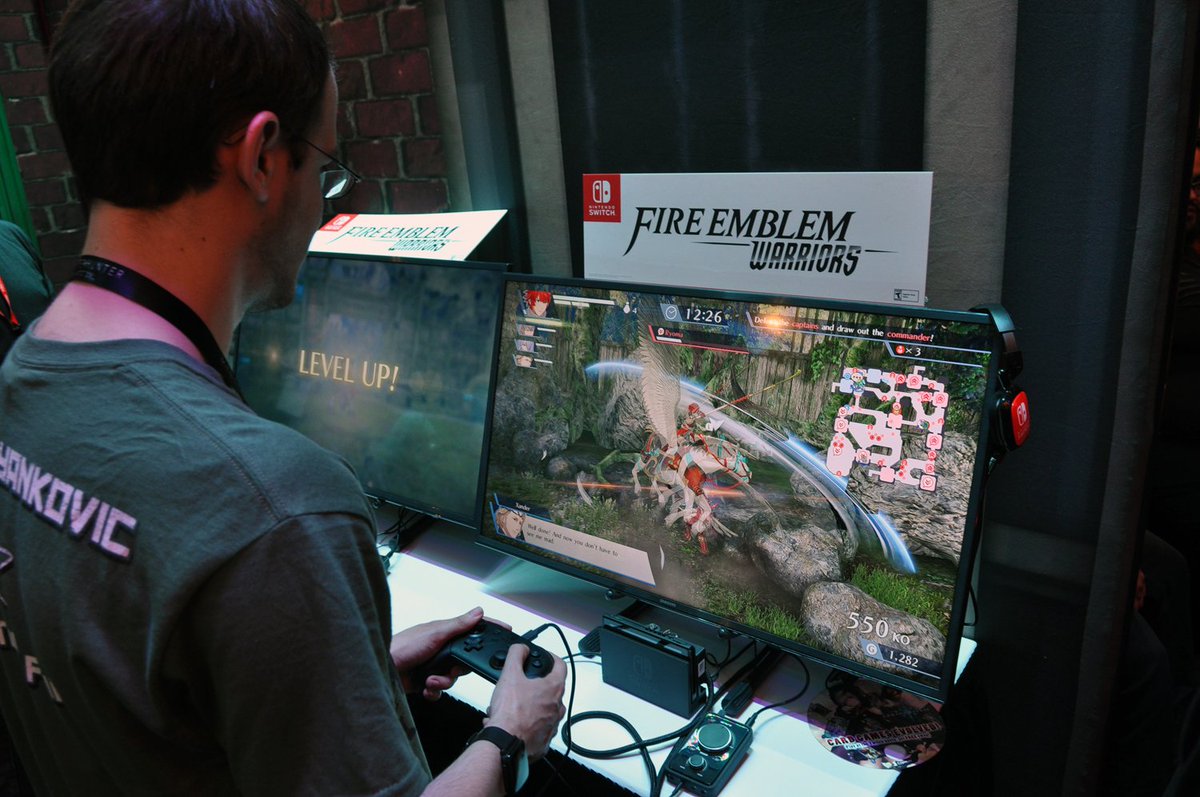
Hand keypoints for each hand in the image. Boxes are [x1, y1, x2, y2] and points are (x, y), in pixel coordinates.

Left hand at [390, 607, 509, 699]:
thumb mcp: (434, 634)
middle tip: (451, 669)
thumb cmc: (401, 646)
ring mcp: (433, 665)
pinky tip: (426, 688)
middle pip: (465, 660)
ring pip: (453, 677)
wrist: (381, 669)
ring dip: (443, 682)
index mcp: (444, 633)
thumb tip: (478, 612)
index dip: (489, 629)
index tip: (506, 630)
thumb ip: (458, 625)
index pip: (472, 628)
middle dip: (459, 669)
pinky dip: (434, 691)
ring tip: (431, 680)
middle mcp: (440, 648)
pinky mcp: (425, 680)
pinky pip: (439, 690)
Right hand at [483, 644, 566, 759]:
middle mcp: (557, 708)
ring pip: (541, 710)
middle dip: (533, 686)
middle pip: (549, 690)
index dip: (552, 658)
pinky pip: (535, 729)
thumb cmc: (511, 714)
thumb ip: (516, 655)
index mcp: (553, 689)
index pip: (561, 666)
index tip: (546, 657)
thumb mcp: (509, 675)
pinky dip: (523, 725)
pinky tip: (507, 724)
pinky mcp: (543, 742)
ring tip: (507, 708)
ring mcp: (552, 726)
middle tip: (518, 686)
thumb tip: (520, 648)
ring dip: (526, 707)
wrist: (505, 744)